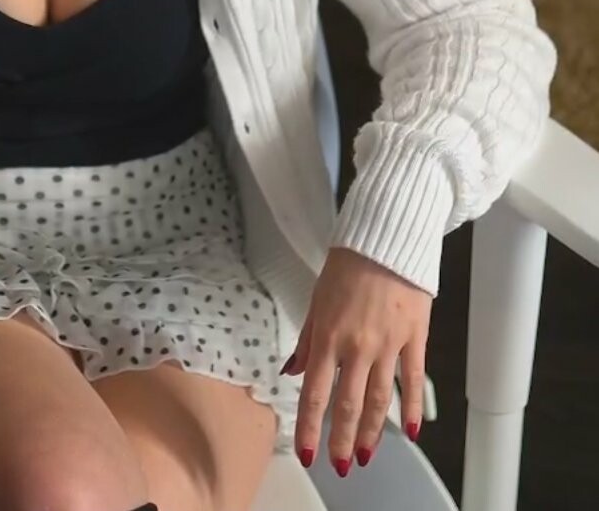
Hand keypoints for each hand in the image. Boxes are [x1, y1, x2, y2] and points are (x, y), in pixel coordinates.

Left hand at [282, 246, 431, 474]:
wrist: (385, 240)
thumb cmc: (346, 266)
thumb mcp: (317, 300)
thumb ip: (307, 340)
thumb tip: (293, 372)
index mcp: (329, 336)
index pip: (316, 393)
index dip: (310, 427)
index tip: (307, 454)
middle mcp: (357, 346)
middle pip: (348, 404)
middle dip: (341, 439)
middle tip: (340, 466)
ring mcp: (388, 344)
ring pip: (379, 399)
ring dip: (371, 431)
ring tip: (365, 456)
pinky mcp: (415, 338)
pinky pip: (413, 380)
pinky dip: (412, 408)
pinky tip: (409, 432)